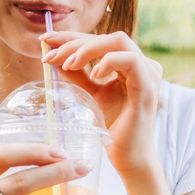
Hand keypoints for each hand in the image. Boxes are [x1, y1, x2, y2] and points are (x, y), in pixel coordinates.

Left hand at [40, 30, 163, 173]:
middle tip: (50, 54)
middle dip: (74, 41)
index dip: (72, 37)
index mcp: (128, 64)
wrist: (128, 158)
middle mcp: (141, 64)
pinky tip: (94, 75)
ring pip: (119, 41)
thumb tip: (53, 57)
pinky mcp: (148, 87)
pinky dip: (109, 61)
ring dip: (89, 48)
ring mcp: (147, 73)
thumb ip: (77, 76)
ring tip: (68, 64)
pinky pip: (130, 60)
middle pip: (107, 37)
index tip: (46, 41)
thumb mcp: (90, 95)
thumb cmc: (112, 128)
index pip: (99, 40)